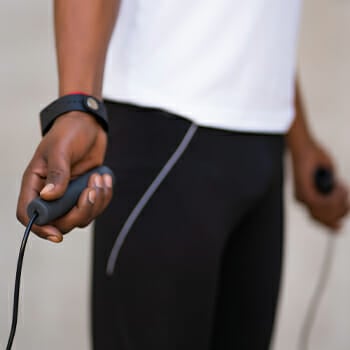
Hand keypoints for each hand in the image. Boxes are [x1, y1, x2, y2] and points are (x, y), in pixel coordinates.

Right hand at [16, 111, 112, 241]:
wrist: (88, 125)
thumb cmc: (68, 132)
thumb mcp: (60, 149)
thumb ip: (57, 174)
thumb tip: (48, 196)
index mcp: (36, 183)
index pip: (30, 213)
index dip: (40, 227)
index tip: (57, 233)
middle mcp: (52, 193)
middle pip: (60, 222)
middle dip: (80, 211)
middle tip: (91, 190)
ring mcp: (70, 194)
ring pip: (82, 217)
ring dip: (96, 201)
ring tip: (99, 177)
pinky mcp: (86, 192)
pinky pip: (96, 206)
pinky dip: (104, 196)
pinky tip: (105, 177)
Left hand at [291, 140, 348, 229]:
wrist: (304, 148)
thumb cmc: (315, 158)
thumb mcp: (327, 176)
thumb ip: (332, 189)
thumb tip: (339, 201)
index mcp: (306, 197)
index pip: (318, 218)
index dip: (331, 223)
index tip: (342, 223)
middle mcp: (302, 199)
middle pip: (322, 218)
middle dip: (339, 214)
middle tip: (348, 204)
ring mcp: (302, 197)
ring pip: (324, 211)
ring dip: (339, 202)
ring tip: (342, 189)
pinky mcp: (304, 192)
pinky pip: (323, 203)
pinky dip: (335, 196)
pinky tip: (339, 186)